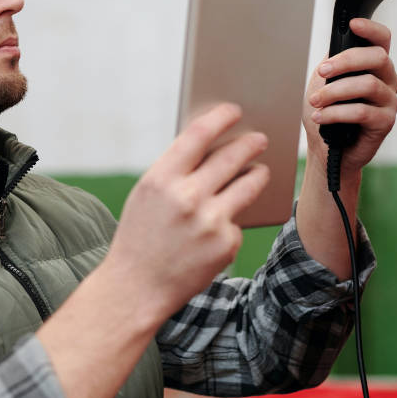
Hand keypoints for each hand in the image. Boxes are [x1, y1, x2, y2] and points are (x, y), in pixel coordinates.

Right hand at [102, 103, 269, 323]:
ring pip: (249, 184)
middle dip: (250, 143)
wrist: (136, 287)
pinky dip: (232, 221)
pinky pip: (237, 221)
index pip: (198, 134)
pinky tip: (220, 226)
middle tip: (260, 138)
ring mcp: (210, 222)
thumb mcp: (147, 196)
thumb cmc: (140, 236)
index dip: (220, 117)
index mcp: (160, 179)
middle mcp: (187, 197)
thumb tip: (214, 145)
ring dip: (258, 173)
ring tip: (260, 170)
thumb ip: (175, 171)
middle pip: (232, 156)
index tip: (233, 110)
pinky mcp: (226, 244)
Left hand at [303, 18, 396, 174]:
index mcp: (374, 65)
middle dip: (345, 61)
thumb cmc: (328, 112)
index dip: (371, 29)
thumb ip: (333, 63)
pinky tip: (320, 117)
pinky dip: (336, 113)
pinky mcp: (386, 122)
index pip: (382, 39)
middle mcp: (387, 79)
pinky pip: (362, 111)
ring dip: (335, 91)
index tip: (353, 24)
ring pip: (367, 85)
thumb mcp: (325, 82)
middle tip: (321, 72)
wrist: (326, 148)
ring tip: (314, 101)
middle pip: (377, 57)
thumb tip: (333, 52)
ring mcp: (389, 100)